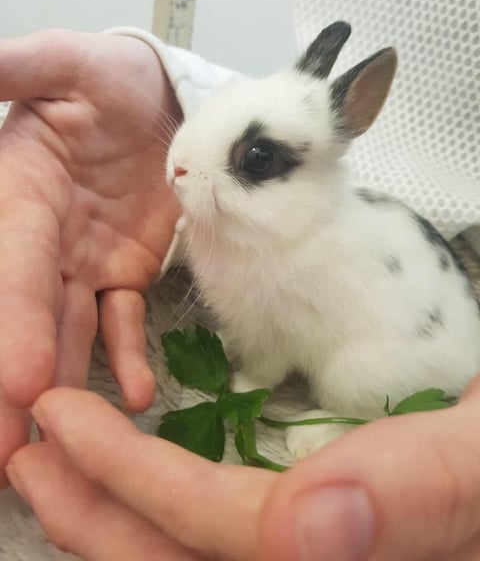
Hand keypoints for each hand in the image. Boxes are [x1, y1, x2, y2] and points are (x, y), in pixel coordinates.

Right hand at [0, 29, 181, 484]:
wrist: (162, 102)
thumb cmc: (111, 80)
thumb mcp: (67, 63)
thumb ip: (18, 67)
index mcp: (19, 197)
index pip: (10, 269)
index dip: (9, 325)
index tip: (14, 385)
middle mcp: (43, 242)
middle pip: (26, 319)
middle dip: (16, 383)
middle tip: (9, 457)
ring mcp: (84, 265)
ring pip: (68, 334)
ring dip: (63, 388)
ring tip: (70, 446)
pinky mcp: (126, 275)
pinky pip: (123, 323)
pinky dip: (126, 359)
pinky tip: (132, 397)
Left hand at [7, 380, 479, 560]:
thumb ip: (424, 489)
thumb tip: (309, 528)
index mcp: (365, 555)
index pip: (231, 536)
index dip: (139, 483)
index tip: (65, 417)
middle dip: (91, 514)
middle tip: (28, 445)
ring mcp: (316, 551)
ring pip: (191, 559)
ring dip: (108, 513)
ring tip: (52, 456)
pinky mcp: (317, 537)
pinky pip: (220, 537)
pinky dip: (158, 508)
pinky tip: (130, 471)